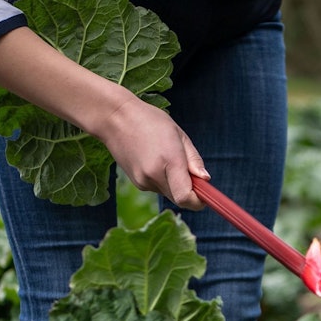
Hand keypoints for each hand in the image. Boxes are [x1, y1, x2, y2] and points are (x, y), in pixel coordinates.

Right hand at [93, 93, 208, 208]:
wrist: (115, 118)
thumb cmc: (150, 121)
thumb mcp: (179, 135)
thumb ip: (194, 160)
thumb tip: (205, 179)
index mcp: (169, 161)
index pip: (186, 197)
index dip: (198, 201)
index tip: (205, 194)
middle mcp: (154, 175)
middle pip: (180, 198)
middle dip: (190, 190)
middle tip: (188, 169)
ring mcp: (143, 181)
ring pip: (169, 193)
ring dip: (175, 183)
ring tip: (166, 157)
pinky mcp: (137, 183)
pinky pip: (158, 188)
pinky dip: (163, 180)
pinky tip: (155, 160)